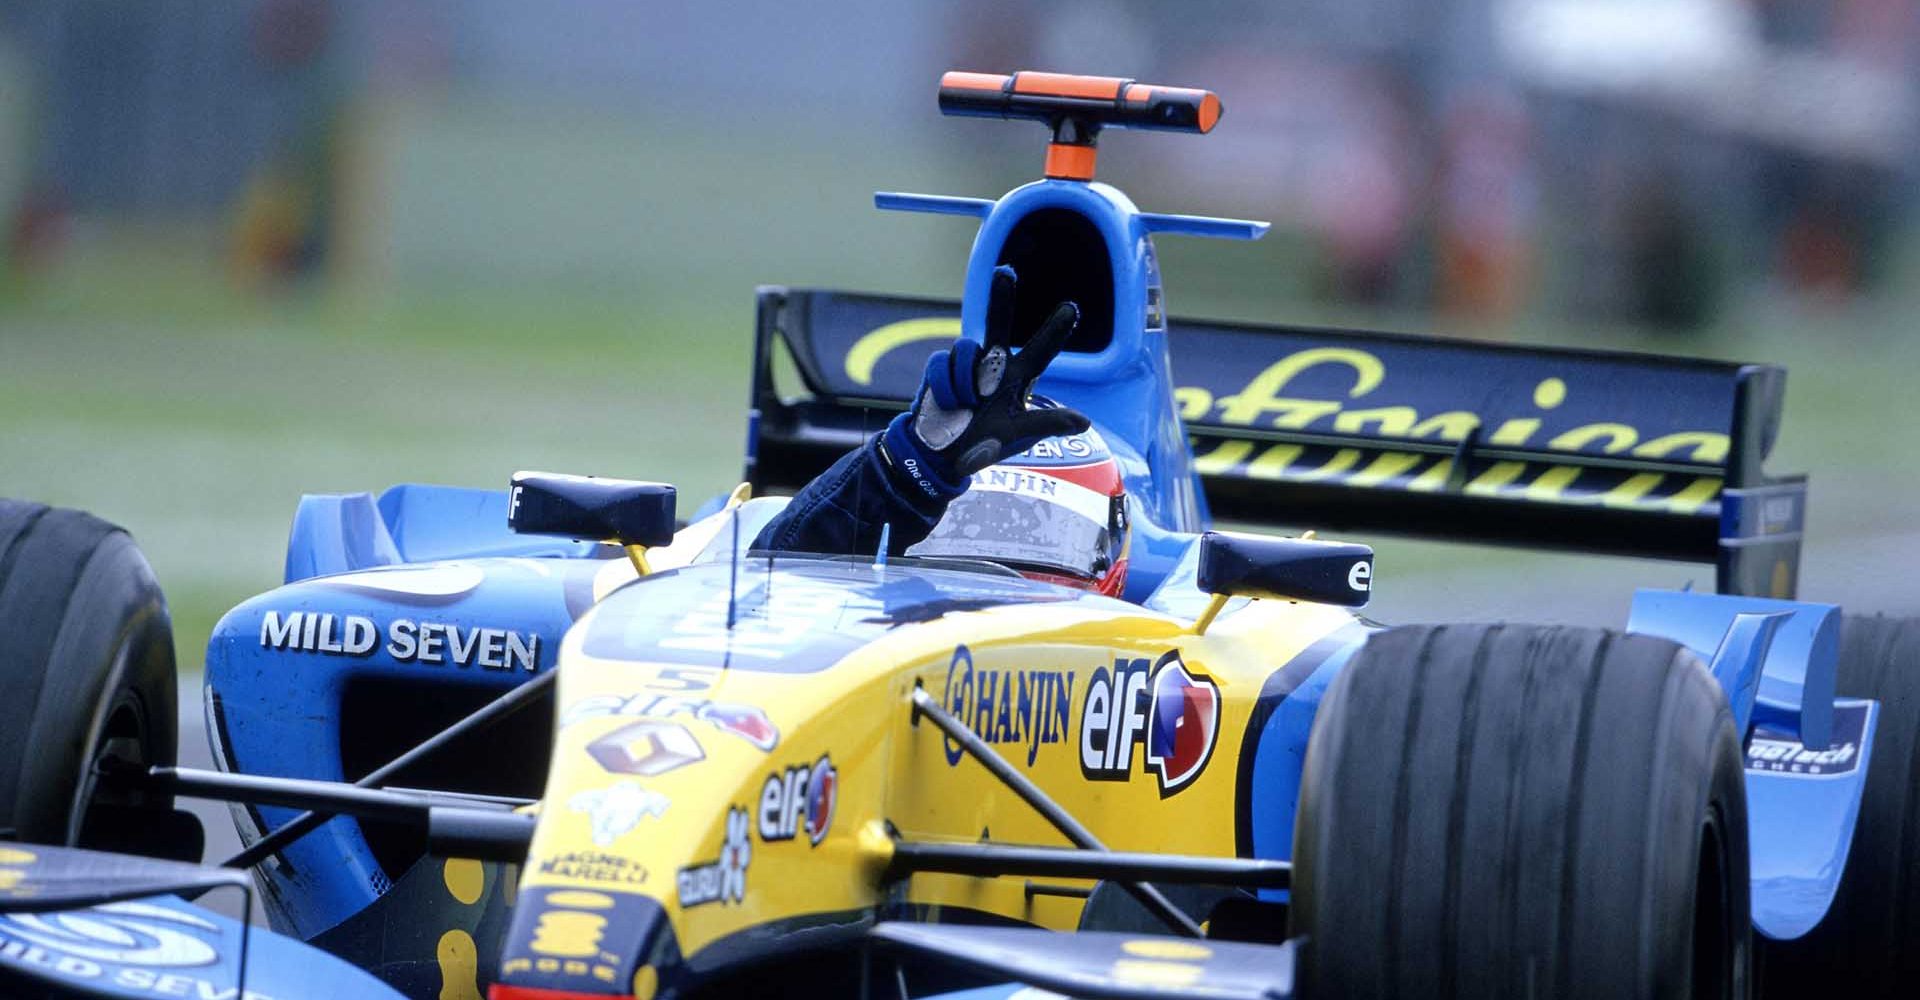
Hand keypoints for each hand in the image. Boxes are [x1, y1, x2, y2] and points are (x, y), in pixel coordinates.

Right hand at [882, 265, 1091, 501]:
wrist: (942, 456)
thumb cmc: (987, 444)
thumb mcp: (1018, 434)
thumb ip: (1047, 423)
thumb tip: (1084, 421)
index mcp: (1018, 377)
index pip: (1041, 350)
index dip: (1055, 330)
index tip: (1071, 308)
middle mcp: (994, 363)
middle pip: (998, 324)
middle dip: (1001, 298)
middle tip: (1005, 272)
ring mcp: (966, 364)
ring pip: (967, 348)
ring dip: (964, 380)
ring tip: (966, 406)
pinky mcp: (941, 368)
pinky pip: (943, 364)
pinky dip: (945, 387)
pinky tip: (948, 405)